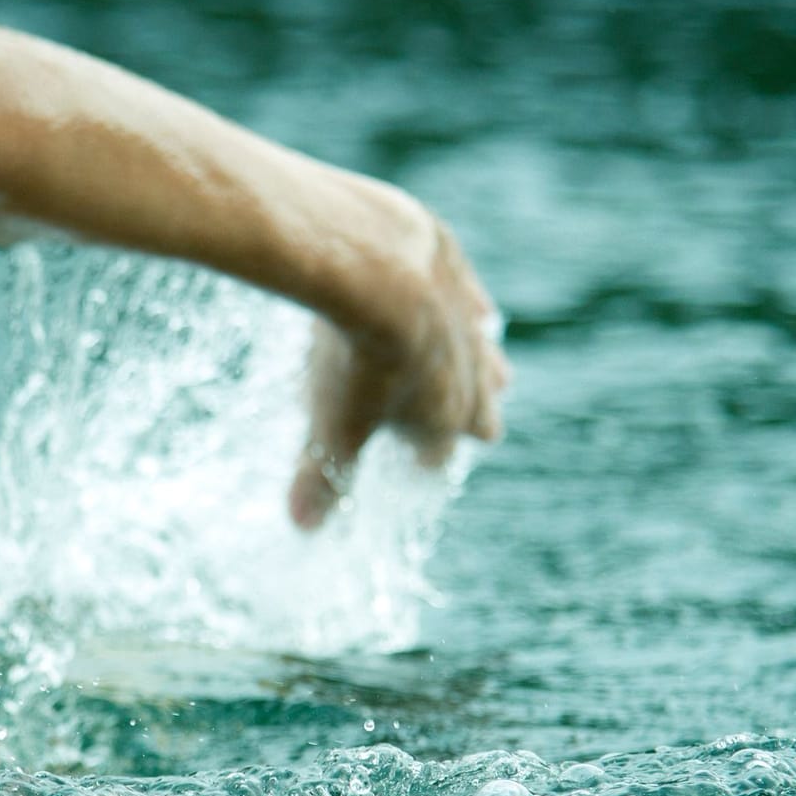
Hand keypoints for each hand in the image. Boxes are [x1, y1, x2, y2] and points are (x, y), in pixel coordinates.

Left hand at [287, 215, 509, 529]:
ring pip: (487, 358)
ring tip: (491, 377)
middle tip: (470, 429)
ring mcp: (466, 326)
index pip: (439, 459)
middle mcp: (469, 378)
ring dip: (483, 370)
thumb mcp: (330, 427)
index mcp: (442, 422)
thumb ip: (321, 477)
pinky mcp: (457, 275)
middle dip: (471, 422)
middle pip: (482, 412)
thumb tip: (304, 525)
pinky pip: (472, 301)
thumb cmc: (356, 360)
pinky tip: (477, 312)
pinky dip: (471, 310)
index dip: (421, 466)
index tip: (409, 468)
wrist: (377, 270)